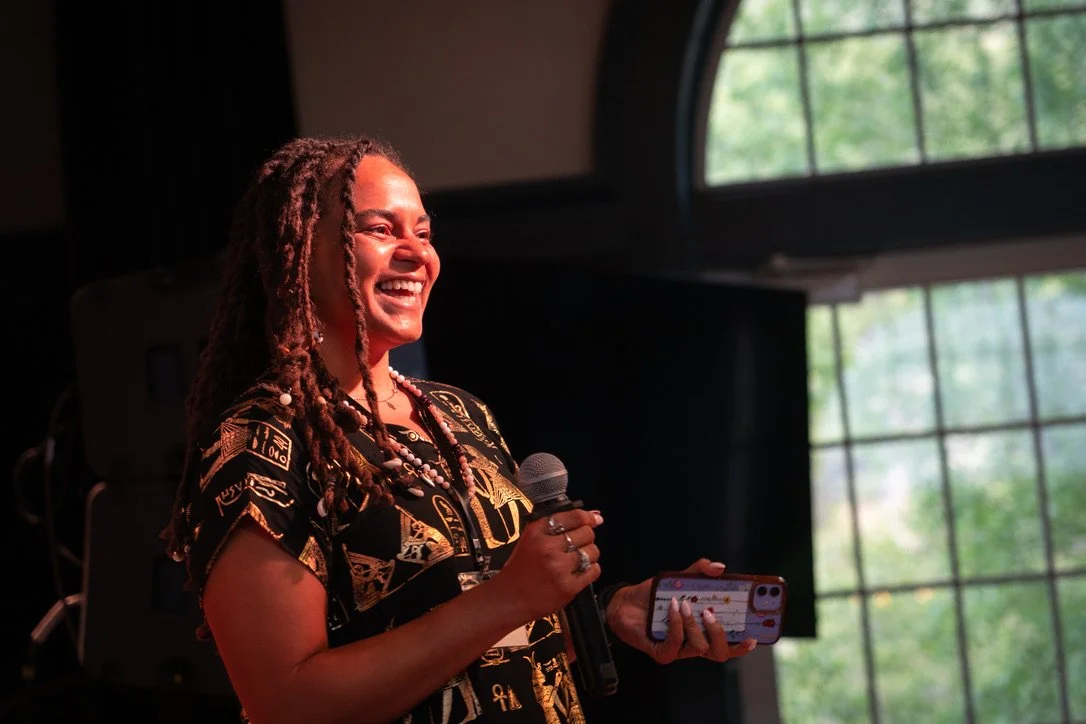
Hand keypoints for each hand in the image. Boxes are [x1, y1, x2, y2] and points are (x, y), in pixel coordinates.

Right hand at [488, 509, 602, 622]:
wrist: (511, 598)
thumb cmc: (521, 568)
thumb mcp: (531, 539)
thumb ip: (556, 525)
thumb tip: (593, 516)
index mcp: (537, 532)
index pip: (573, 517)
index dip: (587, 517)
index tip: (594, 519)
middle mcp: (548, 548)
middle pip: (587, 533)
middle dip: (586, 538)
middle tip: (578, 544)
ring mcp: (559, 568)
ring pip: (592, 552)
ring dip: (589, 555)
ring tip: (575, 560)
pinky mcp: (568, 586)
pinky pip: (593, 570)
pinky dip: (590, 570)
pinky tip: (578, 571)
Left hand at [604, 558, 757, 663]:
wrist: (624, 602)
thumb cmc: (655, 596)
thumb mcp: (680, 578)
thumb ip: (700, 571)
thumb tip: (720, 567)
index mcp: (704, 630)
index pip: (729, 644)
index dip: (743, 645)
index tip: (754, 636)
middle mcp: (694, 643)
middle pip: (720, 653)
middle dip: (720, 633)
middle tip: (711, 613)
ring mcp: (679, 649)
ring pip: (698, 647)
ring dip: (693, 624)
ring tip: (683, 604)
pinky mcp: (662, 652)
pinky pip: (675, 645)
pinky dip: (676, 626)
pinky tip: (672, 610)